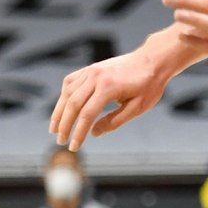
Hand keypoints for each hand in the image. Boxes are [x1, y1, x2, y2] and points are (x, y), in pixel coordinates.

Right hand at [51, 44, 174, 149]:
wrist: (152, 60)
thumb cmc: (148, 85)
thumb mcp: (137, 107)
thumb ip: (114, 121)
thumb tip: (93, 134)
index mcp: (109, 87)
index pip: (87, 114)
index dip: (78, 133)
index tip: (74, 147)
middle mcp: (96, 77)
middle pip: (72, 104)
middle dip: (64, 125)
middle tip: (60, 141)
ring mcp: (91, 71)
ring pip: (67, 93)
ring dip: (59, 112)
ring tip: (54, 129)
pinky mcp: (90, 69)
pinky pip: (70, 82)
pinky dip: (63, 96)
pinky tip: (62, 108)